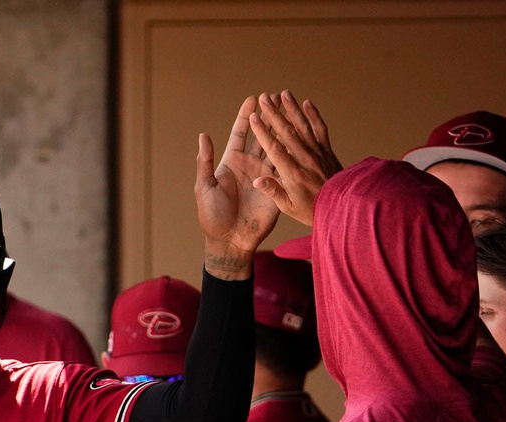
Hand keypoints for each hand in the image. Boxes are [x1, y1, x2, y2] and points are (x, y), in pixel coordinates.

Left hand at [196, 96, 280, 278]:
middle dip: (268, 116)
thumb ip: (205, 162)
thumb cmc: (212, 216)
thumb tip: (203, 135)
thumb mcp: (205, 187)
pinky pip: (287, 167)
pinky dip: (294, 153)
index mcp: (232, 162)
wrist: (230, 241)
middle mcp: (250, 165)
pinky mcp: (278, 187)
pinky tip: (302, 138)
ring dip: (283, 130)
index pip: (240, 134)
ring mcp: (265, 175)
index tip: (253, 99)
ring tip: (291, 111)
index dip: (246, 117)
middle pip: (261, 135)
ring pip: (277, 147)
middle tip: (276, 97)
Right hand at [249, 90, 341, 227]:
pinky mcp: (328, 151)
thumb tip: (256, 180)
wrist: (343, 208)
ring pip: (303, 126)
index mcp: (292, 174)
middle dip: (274, 114)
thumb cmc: (312, 210)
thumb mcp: (289, 207)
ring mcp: (318, 153)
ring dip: (292, 109)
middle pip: (287, 132)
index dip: (263, 132)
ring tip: (283, 93)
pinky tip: (307, 103)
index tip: (253, 117)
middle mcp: (305, 159)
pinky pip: (320, 130)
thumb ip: (273, 191)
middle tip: (264, 98)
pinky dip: (314, 115)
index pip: (274, 148)